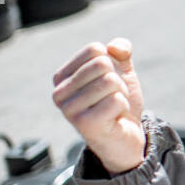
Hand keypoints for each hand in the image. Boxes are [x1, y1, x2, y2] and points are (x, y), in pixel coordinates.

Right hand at [52, 37, 146, 174]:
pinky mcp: (85, 124)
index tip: (109, 82)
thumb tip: (114, 47)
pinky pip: (116, 100)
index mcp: (61, 77)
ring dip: (122, 94)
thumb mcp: (122, 71)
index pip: (94, 49)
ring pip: (110, 81)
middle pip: (102, 64)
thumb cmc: (118, 102)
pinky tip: (115, 118)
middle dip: (118, 79)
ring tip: (113, 108)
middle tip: (113, 97)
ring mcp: (69, 110)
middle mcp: (59, 93)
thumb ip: (120, 51)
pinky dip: (124, 107)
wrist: (126, 136)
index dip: (112, 63)